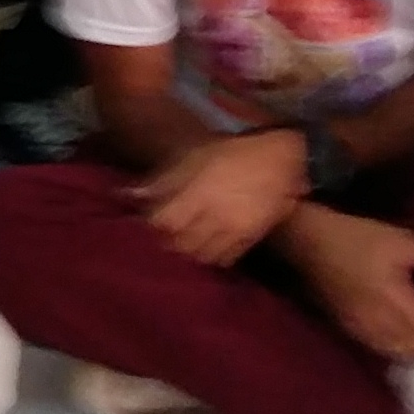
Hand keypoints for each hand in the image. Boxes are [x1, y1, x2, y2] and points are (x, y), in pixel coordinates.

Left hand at [137, 128, 310, 266]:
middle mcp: (214, 217)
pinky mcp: (250, 241)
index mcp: (198, 193)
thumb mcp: (196, 156)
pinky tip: (204, 249)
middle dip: (166, 244)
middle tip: (160, 238)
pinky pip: (224, 260)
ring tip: (181, 246)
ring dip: (187, 254)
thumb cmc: (234, 153)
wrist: (284, 160)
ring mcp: (234, 232)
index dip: (150, 226)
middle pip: (179, 245)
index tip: (144, 223)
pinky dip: (210, 259)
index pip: (163, 223)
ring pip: (200, 257)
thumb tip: (129, 195)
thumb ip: (164, 179)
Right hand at [282, 204, 413, 362]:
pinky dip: (398, 346)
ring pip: (402, 356)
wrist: (311, 244)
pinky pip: (382, 352)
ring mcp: (364, 332)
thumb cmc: (359, 239)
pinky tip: (397, 327)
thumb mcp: (403, 240)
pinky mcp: (351, 331)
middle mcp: (382, 325)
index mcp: (398, 303)